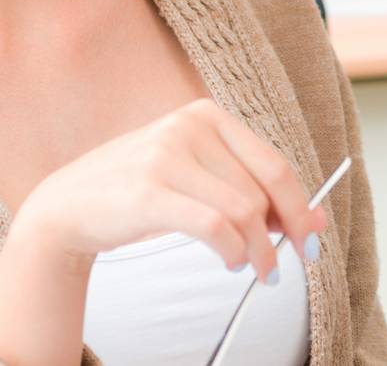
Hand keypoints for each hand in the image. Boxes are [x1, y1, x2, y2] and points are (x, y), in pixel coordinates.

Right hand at [0, 99, 324, 364]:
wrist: (68, 204)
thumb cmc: (142, 192)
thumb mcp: (198, 179)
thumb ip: (251, 190)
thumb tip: (319, 221)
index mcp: (206, 115)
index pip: (274, 164)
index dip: (301, 207)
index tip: (312, 240)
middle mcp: (189, 126)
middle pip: (262, 190)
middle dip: (283, 235)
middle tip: (281, 267)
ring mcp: (166, 155)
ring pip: (243, 211)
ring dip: (257, 252)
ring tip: (254, 271)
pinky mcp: (148, 191)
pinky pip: (214, 226)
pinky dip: (233, 251)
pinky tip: (231, 263)